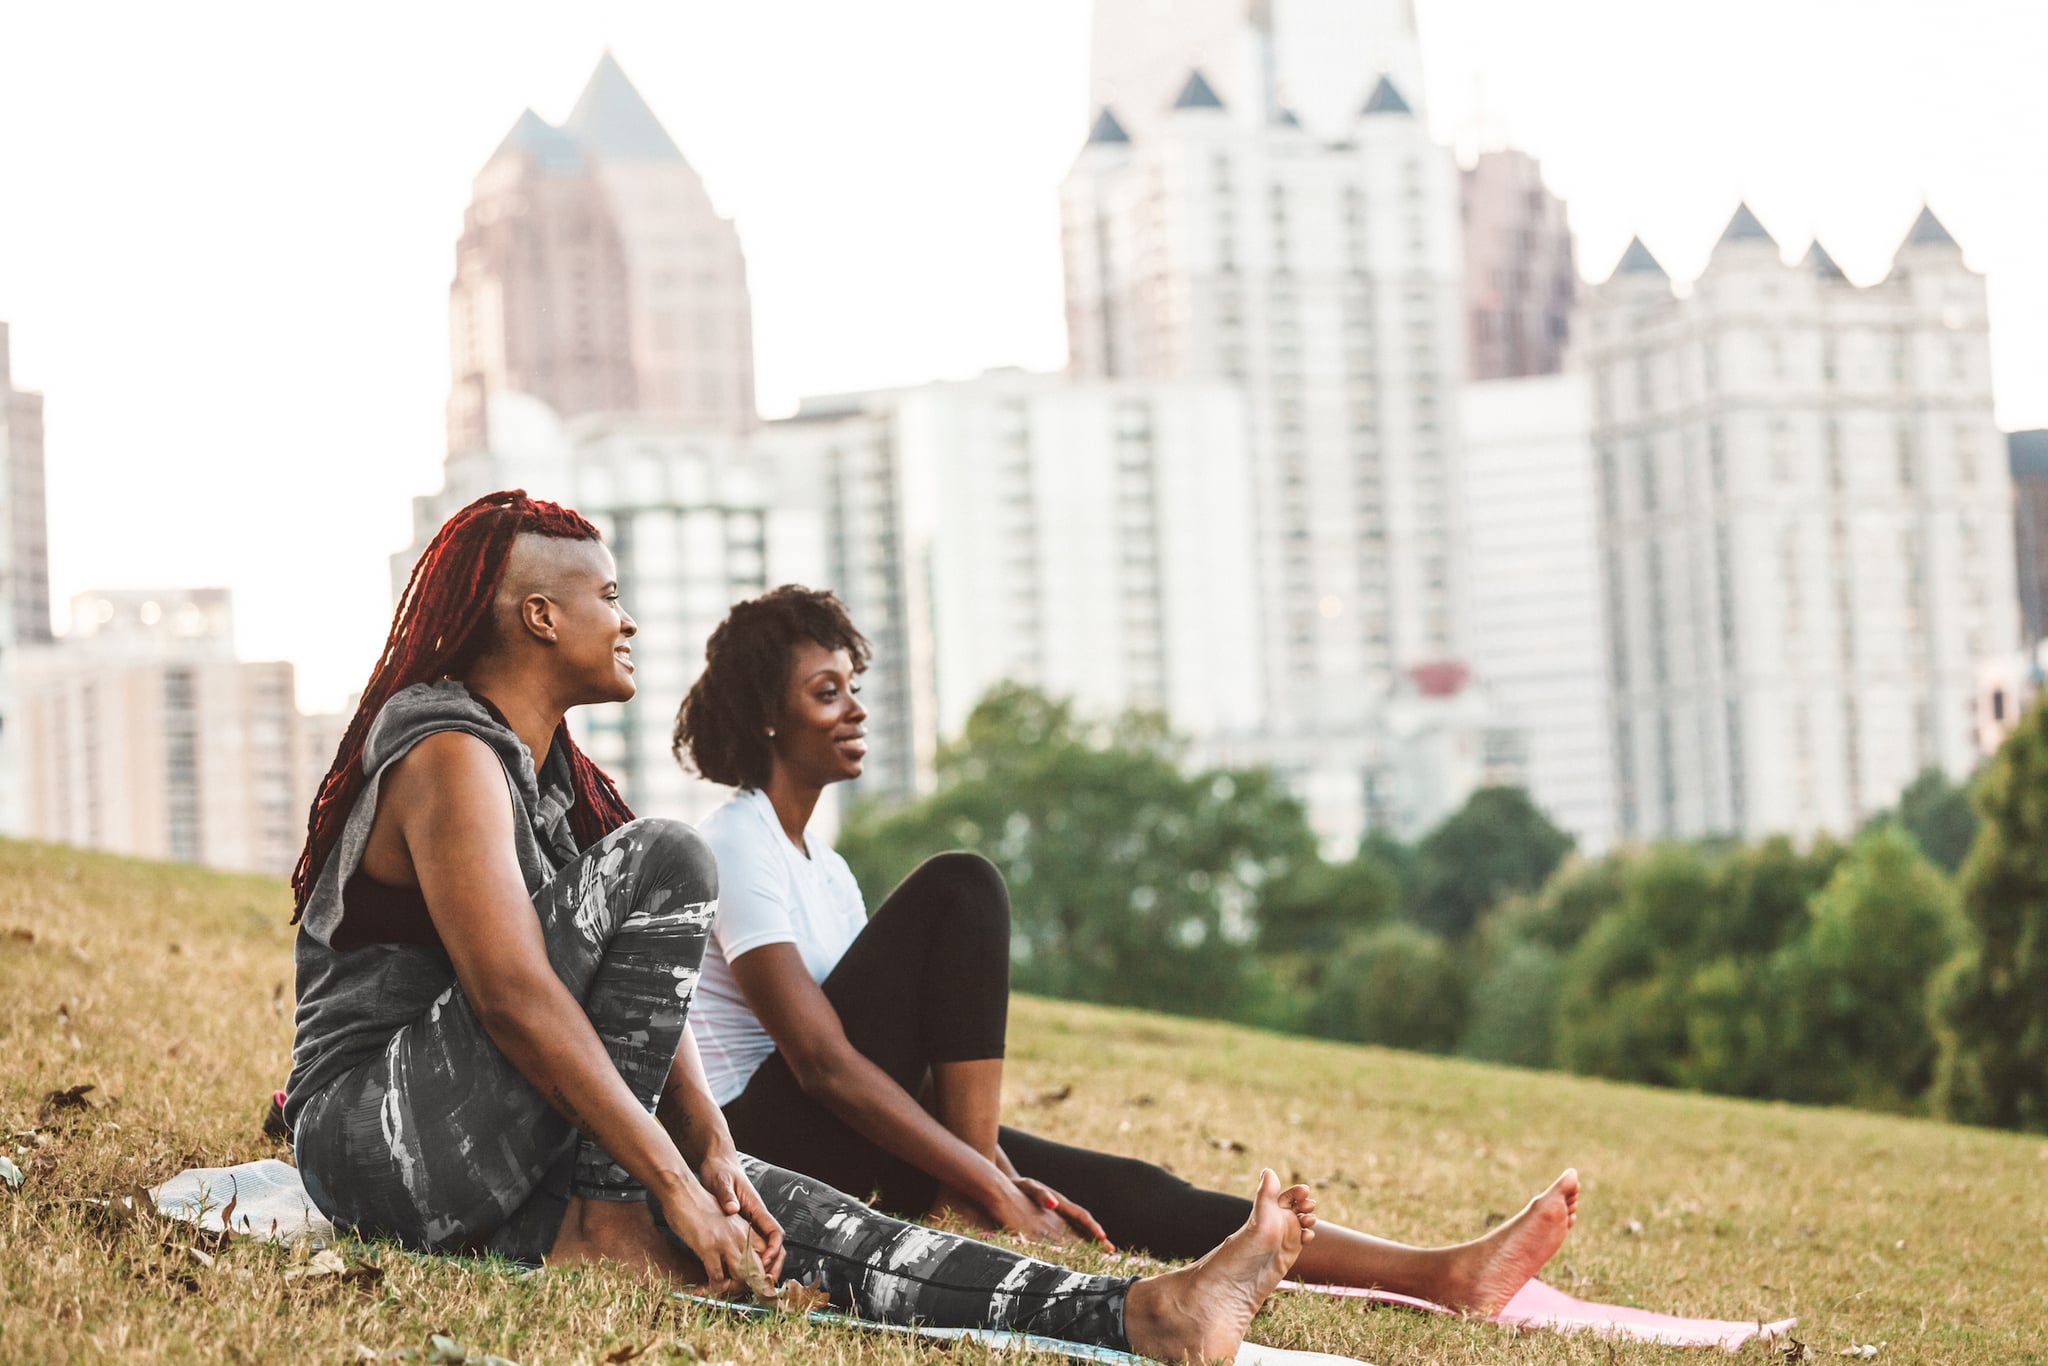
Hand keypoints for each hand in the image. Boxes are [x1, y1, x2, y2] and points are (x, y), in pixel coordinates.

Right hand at [663, 1176, 765, 1298]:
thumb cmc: (700, 1207)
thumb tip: (737, 1263)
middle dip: (748, 1289)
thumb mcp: (726, 1222)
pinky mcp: (709, 1247)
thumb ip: (735, 1239)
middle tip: (733, 1293)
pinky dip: (712, 1288)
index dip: (764, 1277)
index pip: (770, 1258)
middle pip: (759, 1272)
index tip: (751, 1287)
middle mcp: (742, 1237)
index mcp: (748, 1230)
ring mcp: (727, 1242)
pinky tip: (703, 1288)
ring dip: (731, 1291)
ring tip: (718, 1292)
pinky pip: (718, 1277)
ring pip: (741, 1278)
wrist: (682, 1191)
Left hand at [699, 1149, 784, 1283]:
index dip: (774, 1251)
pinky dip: (747, 1263)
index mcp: (757, 1208)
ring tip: (748, 1287)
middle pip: (775, 1247)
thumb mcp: (721, 1181)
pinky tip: (735, 1275)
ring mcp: (749, 1224)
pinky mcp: (739, 1227)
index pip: (775, 1233)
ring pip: (763, 1250)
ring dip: (761, 1269)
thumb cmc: (721, 1171)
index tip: (764, 1264)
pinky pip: (749, 1249)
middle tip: (761, 1286)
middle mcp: (757, 1218)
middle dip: (773, 1267)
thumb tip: (732, 1209)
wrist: (717, 1163)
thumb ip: (726, 1195)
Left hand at [991, 1177, 1112, 1249]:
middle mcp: (1062, 1212)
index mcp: (1060, 1203)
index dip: (1093, 1227)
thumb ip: (1040, 1195)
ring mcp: (1056, 1219)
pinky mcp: (1048, 1225)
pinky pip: (1065, 1237)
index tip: (1104, 1238)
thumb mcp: (1028, 1187)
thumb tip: (1054, 1204)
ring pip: (1076, 1233)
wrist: (1006, 1186)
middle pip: (1084, 1226)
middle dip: (1098, 1239)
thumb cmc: (1018, 1186)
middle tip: (1111, 1252)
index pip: (1081, 1216)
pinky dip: (1074, 1246)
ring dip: (1088, 1245)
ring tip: (1100, 1257)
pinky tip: (1076, 1256)